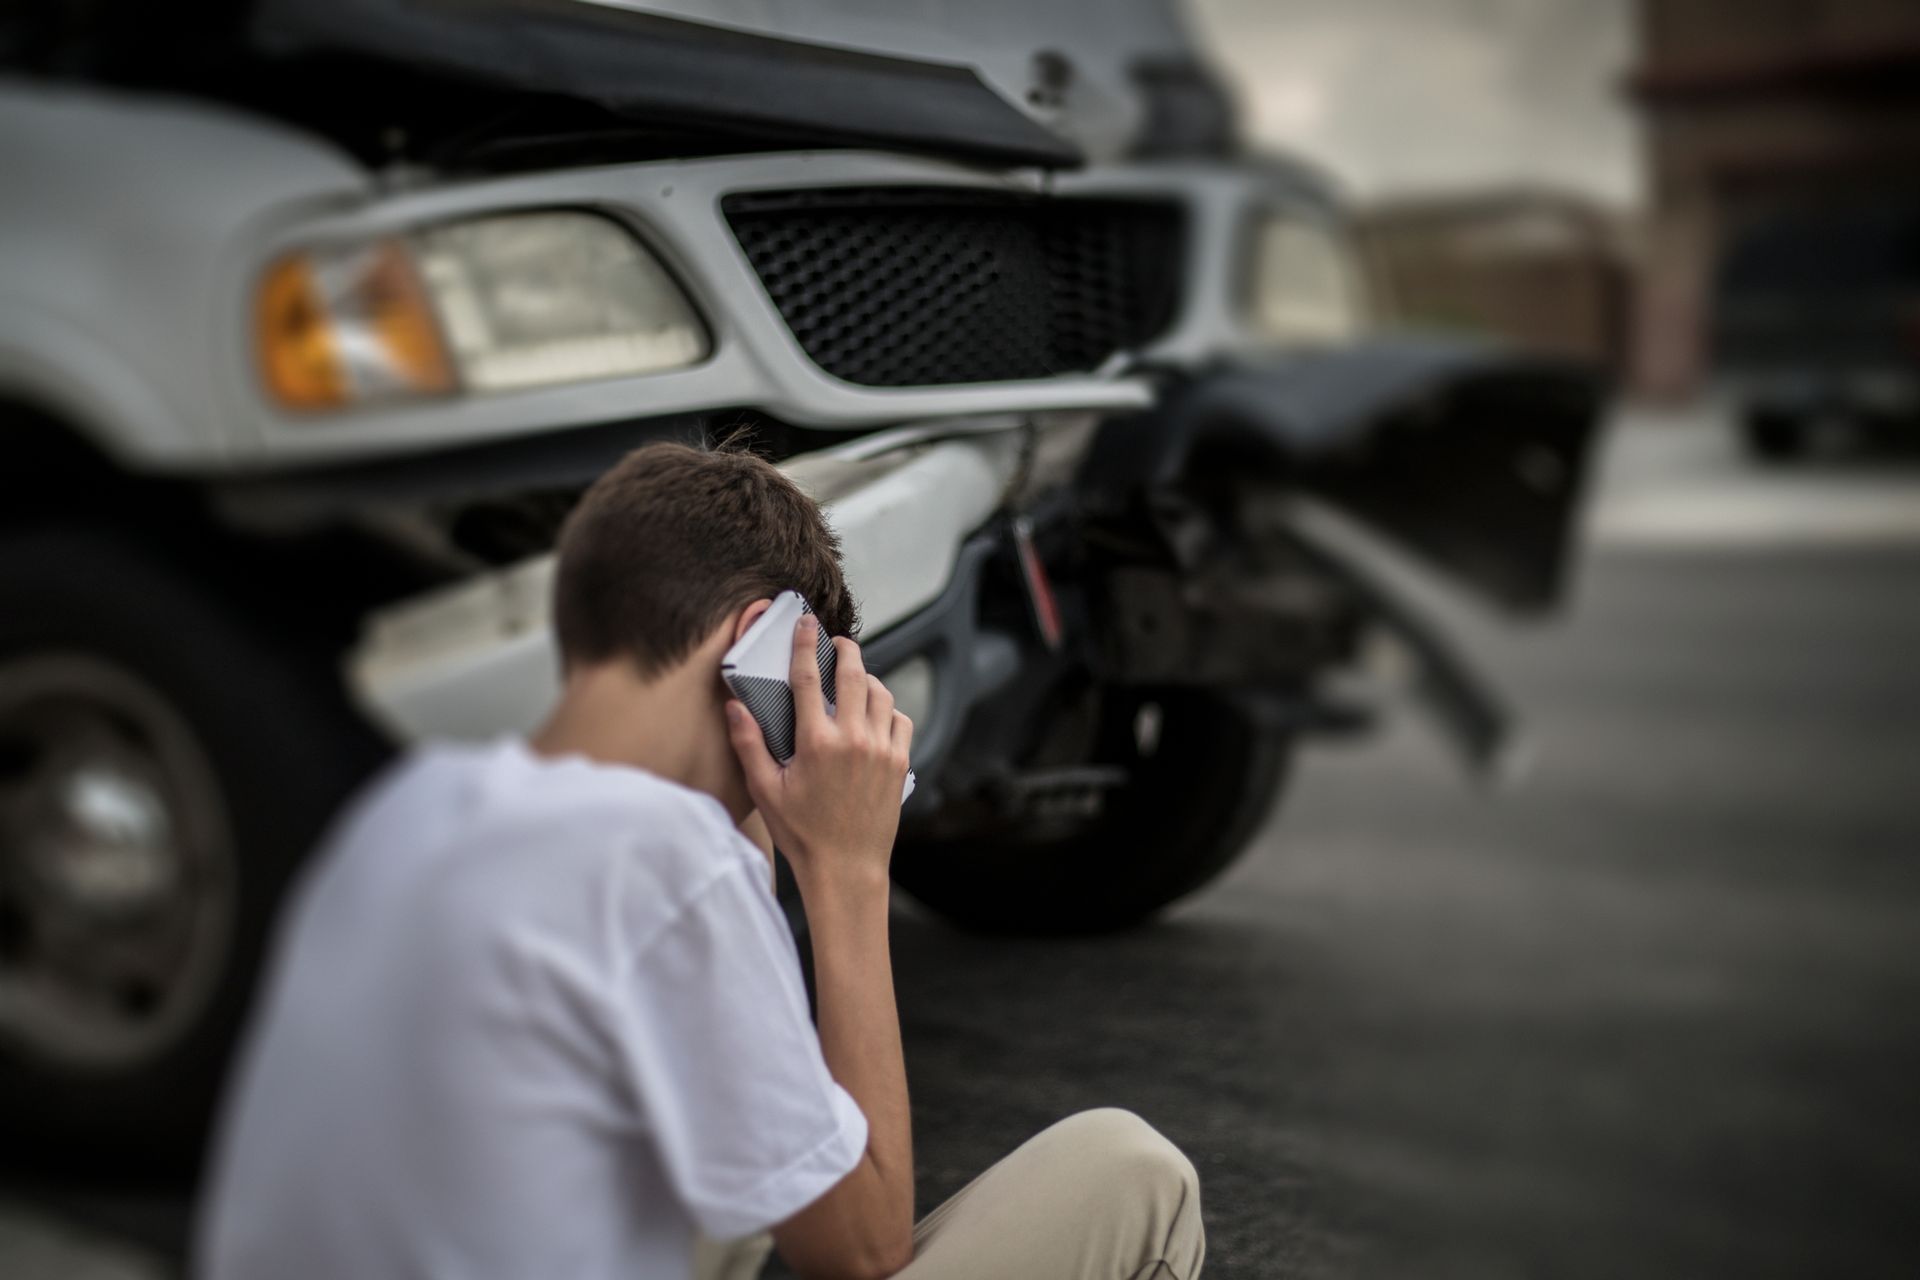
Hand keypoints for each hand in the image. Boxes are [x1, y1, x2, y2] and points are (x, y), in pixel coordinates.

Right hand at [726, 615, 912, 892]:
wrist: (846, 869)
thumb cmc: (803, 834)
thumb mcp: (765, 790)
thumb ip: (749, 744)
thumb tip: (734, 707)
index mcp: (817, 743)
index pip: (810, 678)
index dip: (806, 645)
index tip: (806, 624)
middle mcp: (853, 740)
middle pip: (854, 674)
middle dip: (846, 651)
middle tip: (837, 643)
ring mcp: (881, 750)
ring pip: (881, 693)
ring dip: (867, 680)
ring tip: (854, 680)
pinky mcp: (899, 763)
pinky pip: (900, 719)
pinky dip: (888, 710)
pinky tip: (874, 715)